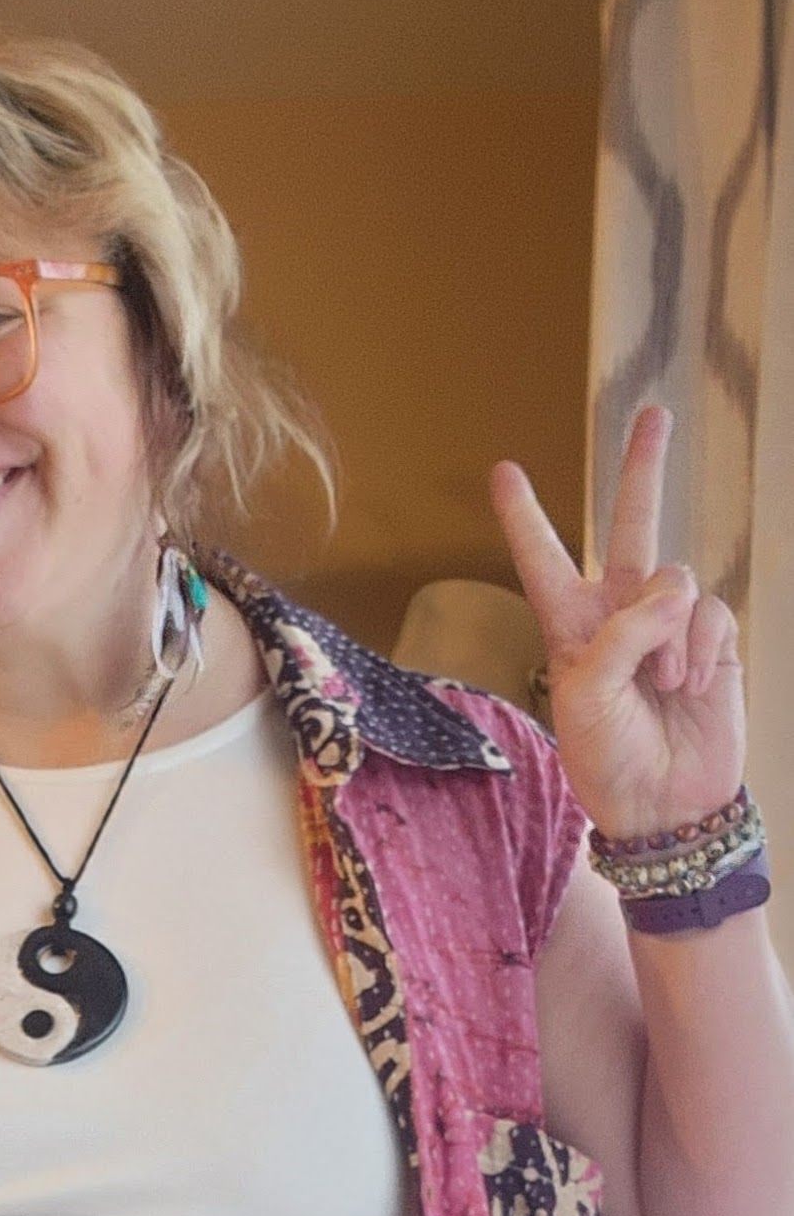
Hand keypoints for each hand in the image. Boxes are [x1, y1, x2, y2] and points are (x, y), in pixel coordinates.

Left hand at [488, 403, 745, 840]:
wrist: (664, 802)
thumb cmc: (606, 754)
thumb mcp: (585, 693)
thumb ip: (620, 633)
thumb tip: (675, 590)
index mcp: (568, 624)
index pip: (543, 559)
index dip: (524, 516)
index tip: (502, 470)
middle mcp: (618, 612)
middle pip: (629, 525)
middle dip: (642, 470)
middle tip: (652, 413)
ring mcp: (669, 623)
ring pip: (675, 579)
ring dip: (668, 635)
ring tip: (660, 685)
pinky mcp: (712, 640)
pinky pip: (709, 612)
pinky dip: (698, 648)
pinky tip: (689, 686)